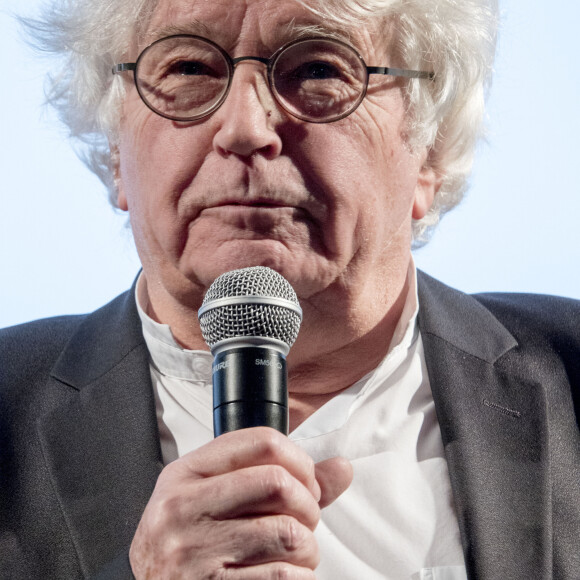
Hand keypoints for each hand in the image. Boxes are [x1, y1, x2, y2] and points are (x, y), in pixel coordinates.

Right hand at [129, 427, 352, 578]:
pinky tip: (286, 573)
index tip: (305, 479)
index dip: (299, 459)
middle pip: (278, 482)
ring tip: (298, 549)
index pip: (261, 442)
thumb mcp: (213, 496)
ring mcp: (193, 552)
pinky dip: (300, 576)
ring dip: (308, 545)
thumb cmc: (188, 541)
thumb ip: (277, 478)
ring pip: (288, 532)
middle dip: (308, 503)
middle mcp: (184, 507)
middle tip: (305, 518)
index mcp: (186, 473)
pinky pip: (283, 576)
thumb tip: (341, 467)